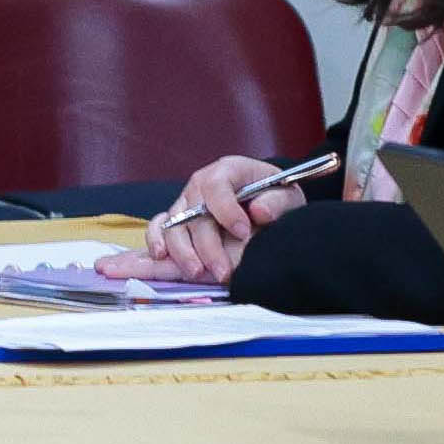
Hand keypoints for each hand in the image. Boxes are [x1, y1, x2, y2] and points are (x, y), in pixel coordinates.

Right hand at [105, 152, 298, 284]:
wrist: (264, 205)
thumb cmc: (273, 197)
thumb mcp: (287, 196)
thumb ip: (278, 202)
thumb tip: (260, 211)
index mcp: (228, 170)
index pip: (217, 185)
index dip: (226, 210)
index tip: (244, 233)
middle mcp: (201, 184)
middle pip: (193, 213)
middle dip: (208, 245)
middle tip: (224, 271)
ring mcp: (185, 202)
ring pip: (174, 225)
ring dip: (183, 252)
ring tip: (197, 273)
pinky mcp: (176, 220)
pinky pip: (158, 227)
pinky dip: (156, 241)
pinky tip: (161, 257)